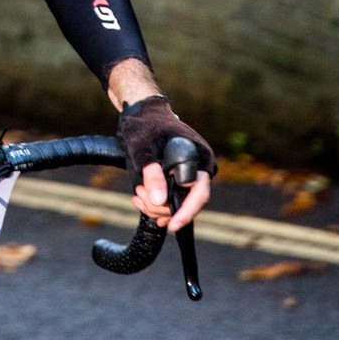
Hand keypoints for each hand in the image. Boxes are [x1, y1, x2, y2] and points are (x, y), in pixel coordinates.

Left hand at [116, 95, 215, 232]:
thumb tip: (159, 201)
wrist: (142, 114)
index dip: (186, 212)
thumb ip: (151, 172)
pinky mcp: (179, 180)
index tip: (171, 225)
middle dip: (161, 207)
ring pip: (177, 205)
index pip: (199, 193)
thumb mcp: (143, 146)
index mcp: (200, 157)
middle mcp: (200, 169)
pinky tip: (141, 198)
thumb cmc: (144, 124)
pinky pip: (171, 200)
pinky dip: (155, 204)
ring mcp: (189, 176)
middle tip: (139, 196)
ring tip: (137, 194)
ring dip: (155, 206)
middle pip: (187, 203)